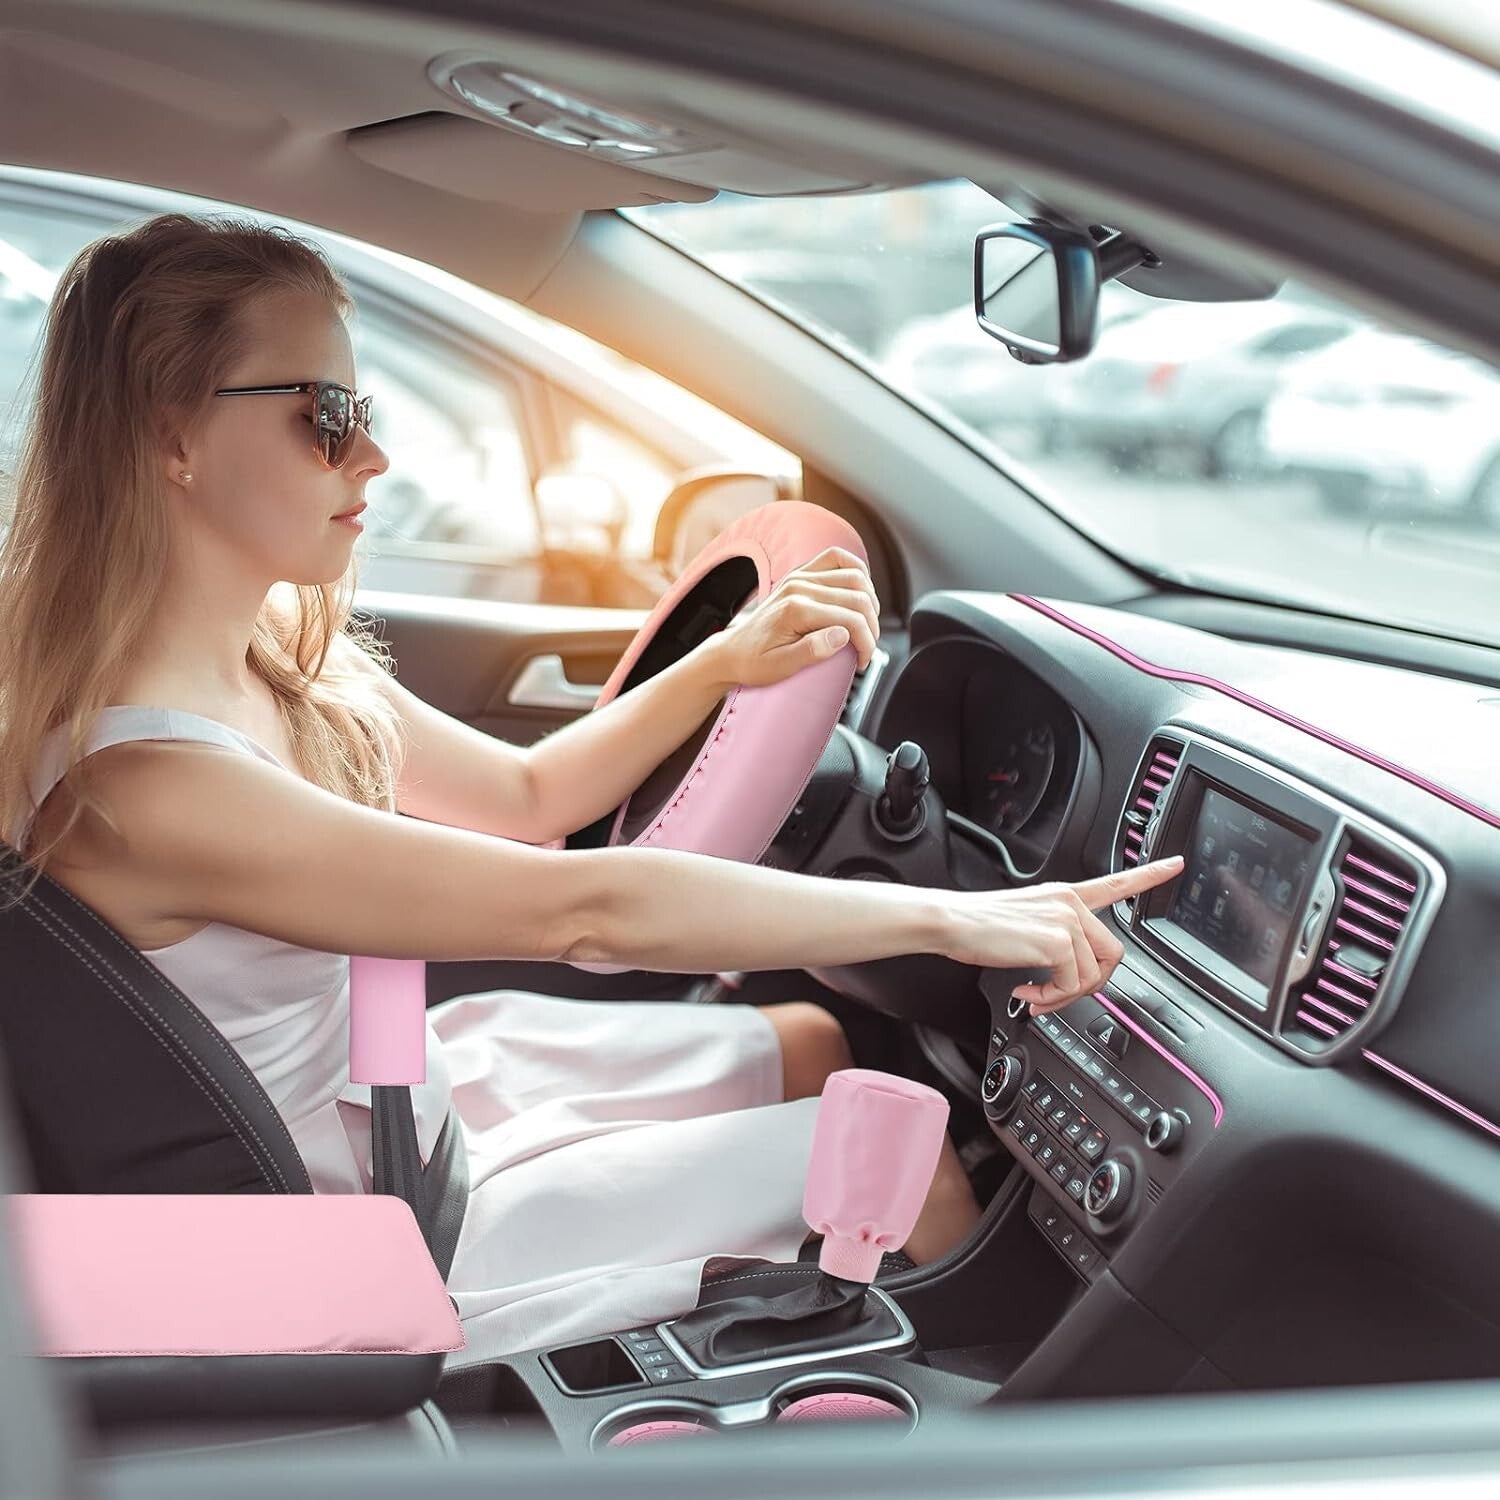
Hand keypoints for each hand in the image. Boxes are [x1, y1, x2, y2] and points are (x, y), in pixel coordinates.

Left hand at [703, 546, 879, 689]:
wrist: (732, 653)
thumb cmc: (754, 662)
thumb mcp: (781, 666)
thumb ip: (812, 651)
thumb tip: (842, 636)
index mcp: (795, 609)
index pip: (850, 620)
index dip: (866, 643)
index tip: (863, 661)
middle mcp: (799, 586)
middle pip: (858, 596)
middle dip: (872, 625)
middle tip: (867, 648)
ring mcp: (800, 576)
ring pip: (855, 576)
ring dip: (870, 601)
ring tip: (867, 626)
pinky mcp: (800, 574)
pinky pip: (836, 559)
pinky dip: (856, 571)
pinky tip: (861, 592)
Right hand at [940, 856, 1185, 1010]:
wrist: (952, 921)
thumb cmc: (977, 926)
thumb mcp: (1025, 924)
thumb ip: (1053, 940)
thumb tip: (1064, 975)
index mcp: (1065, 896)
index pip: (1116, 882)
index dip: (1150, 875)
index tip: (1175, 864)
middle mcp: (1071, 904)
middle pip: (1112, 955)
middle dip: (1088, 986)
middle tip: (1056, 996)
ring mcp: (1067, 920)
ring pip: (1093, 976)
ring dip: (1063, 997)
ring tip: (1035, 996)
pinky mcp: (1058, 941)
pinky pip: (1072, 987)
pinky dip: (1050, 1000)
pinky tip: (1027, 992)